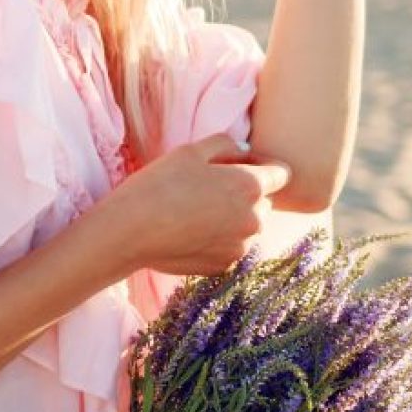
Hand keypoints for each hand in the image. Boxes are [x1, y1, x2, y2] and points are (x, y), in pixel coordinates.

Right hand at [105, 133, 291, 275]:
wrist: (129, 233)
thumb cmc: (158, 185)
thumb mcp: (190, 151)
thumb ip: (226, 144)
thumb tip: (244, 151)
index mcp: (251, 186)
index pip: (282, 173)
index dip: (262, 166)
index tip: (238, 166)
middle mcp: (254, 220)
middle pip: (264, 202)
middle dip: (245, 195)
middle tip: (207, 189)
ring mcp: (240, 247)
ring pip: (246, 227)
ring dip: (231, 219)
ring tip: (195, 213)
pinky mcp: (222, 266)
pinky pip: (230, 247)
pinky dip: (217, 240)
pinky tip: (189, 233)